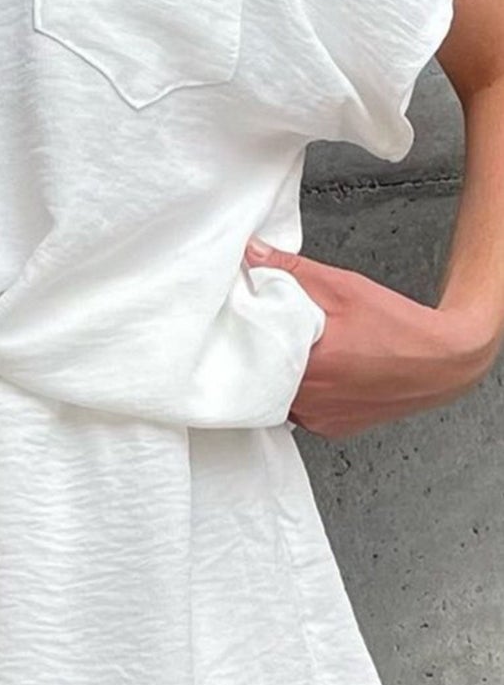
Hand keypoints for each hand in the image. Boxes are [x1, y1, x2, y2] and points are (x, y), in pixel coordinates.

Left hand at [245, 238, 497, 439]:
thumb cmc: (401, 328)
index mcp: (309, 367)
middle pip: (261, 380)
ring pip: (279, 398)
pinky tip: (316, 373)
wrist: (445, 362)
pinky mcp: (332, 429)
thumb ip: (291, 271)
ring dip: (281, 377)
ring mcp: (320, 419)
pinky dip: (301, 393)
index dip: (241, 338)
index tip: (239, 325)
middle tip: (267, 336)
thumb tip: (253, 255)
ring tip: (298, 353)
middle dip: (261, 356)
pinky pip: (300, 412)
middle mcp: (311, 402)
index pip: (250, 356)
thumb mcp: (343, 288)